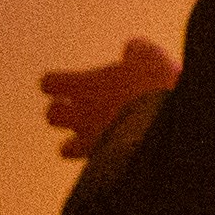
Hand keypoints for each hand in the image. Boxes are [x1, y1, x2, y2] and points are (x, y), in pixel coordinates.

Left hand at [43, 40, 180, 161]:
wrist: (165, 128)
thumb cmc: (153, 87)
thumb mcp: (149, 57)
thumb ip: (135, 50)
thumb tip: (130, 50)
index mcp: (83, 86)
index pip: (49, 83)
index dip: (58, 82)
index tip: (72, 82)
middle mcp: (80, 115)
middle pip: (52, 115)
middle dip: (64, 111)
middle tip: (85, 107)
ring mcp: (91, 141)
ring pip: (64, 148)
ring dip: (75, 141)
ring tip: (97, 135)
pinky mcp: (105, 163)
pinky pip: (92, 164)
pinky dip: (99, 159)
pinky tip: (119, 151)